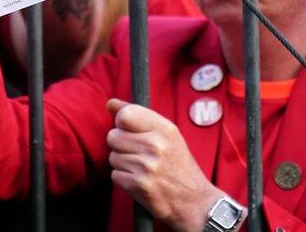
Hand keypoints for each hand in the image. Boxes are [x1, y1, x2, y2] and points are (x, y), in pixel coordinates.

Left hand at [106, 99, 223, 230]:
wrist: (194, 202)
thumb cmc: (179, 166)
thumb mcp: (168, 135)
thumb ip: (139, 116)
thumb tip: (110, 103)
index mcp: (165, 129)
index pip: (125, 114)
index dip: (122, 123)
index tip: (130, 130)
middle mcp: (156, 145)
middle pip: (113, 136)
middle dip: (120, 145)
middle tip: (138, 154)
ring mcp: (147, 166)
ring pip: (112, 157)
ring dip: (122, 164)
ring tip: (141, 169)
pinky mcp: (139, 185)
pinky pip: (114, 175)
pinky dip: (123, 180)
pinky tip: (139, 181)